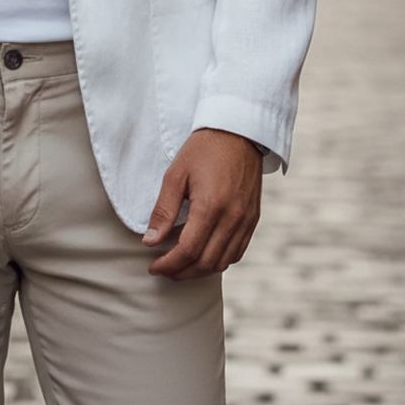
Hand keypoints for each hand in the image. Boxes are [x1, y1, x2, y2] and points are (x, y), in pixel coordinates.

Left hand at [143, 129, 262, 280]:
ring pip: (223, 262)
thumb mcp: (175, 174)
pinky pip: (238, 251)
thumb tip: (150, 241)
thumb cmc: (203, 149)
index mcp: (211, 206)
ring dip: (200, 270)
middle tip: (164, 270)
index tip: (154, 266)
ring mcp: (246, 220)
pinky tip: (203, 255)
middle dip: (182, 272)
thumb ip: (163, 211)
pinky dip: (219, 260)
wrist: (238, 131)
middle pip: (206, 262)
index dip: (169, 264)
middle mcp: (233, 218)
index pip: (189, 250)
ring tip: (180, 267)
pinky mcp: (253, 218)